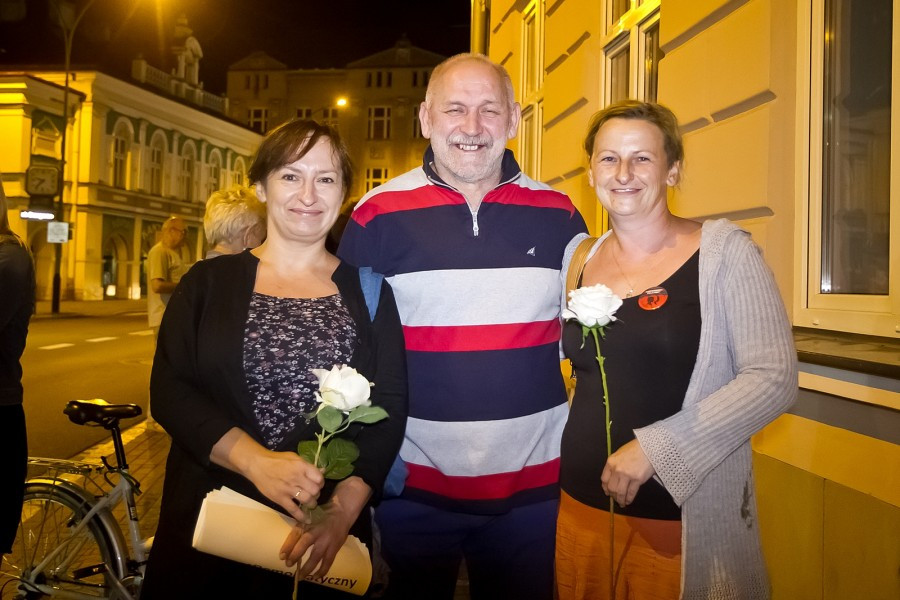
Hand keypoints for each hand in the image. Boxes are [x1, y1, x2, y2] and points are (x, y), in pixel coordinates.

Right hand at [209, 428, 324, 522]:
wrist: (257, 465)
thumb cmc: (277, 460)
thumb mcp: (294, 458)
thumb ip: (308, 466)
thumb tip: (323, 471)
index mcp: (301, 466)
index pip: (319, 478)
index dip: (321, 482)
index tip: (318, 484)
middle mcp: (296, 478)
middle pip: (314, 490)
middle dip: (317, 493)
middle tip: (313, 494)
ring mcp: (288, 489)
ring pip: (307, 500)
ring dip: (312, 503)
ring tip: (310, 503)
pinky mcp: (280, 499)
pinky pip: (294, 510)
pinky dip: (301, 516)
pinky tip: (307, 520)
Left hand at [280, 476, 371, 578]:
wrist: (342, 512)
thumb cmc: (322, 514)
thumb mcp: (309, 516)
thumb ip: (301, 527)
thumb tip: (288, 544)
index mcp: (309, 523)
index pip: (296, 534)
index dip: (288, 545)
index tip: (282, 556)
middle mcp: (317, 531)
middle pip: (304, 544)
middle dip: (296, 555)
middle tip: (289, 565)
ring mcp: (327, 540)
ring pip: (316, 556)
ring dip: (308, 568)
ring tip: (301, 576)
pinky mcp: (335, 547)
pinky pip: (328, 561)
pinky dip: (322, 570)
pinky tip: (316, 576)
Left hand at [601, 439, 654, 506]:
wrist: (650, 447)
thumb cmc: (635, 448)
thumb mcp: (619, 453)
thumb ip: (615, 464)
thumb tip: (613, 477)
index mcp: (611, 462)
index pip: (604, 479)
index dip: (605, 488)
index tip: (607, 492)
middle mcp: (617, 469)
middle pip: (611, 487)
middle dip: (613, 496)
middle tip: (615, 499)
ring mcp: (627, 475)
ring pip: (620, 492)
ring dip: (620, 500)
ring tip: (622, 503)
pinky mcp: (637, 479)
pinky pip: (631, 493)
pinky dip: (629, 499)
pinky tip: (628, 501)